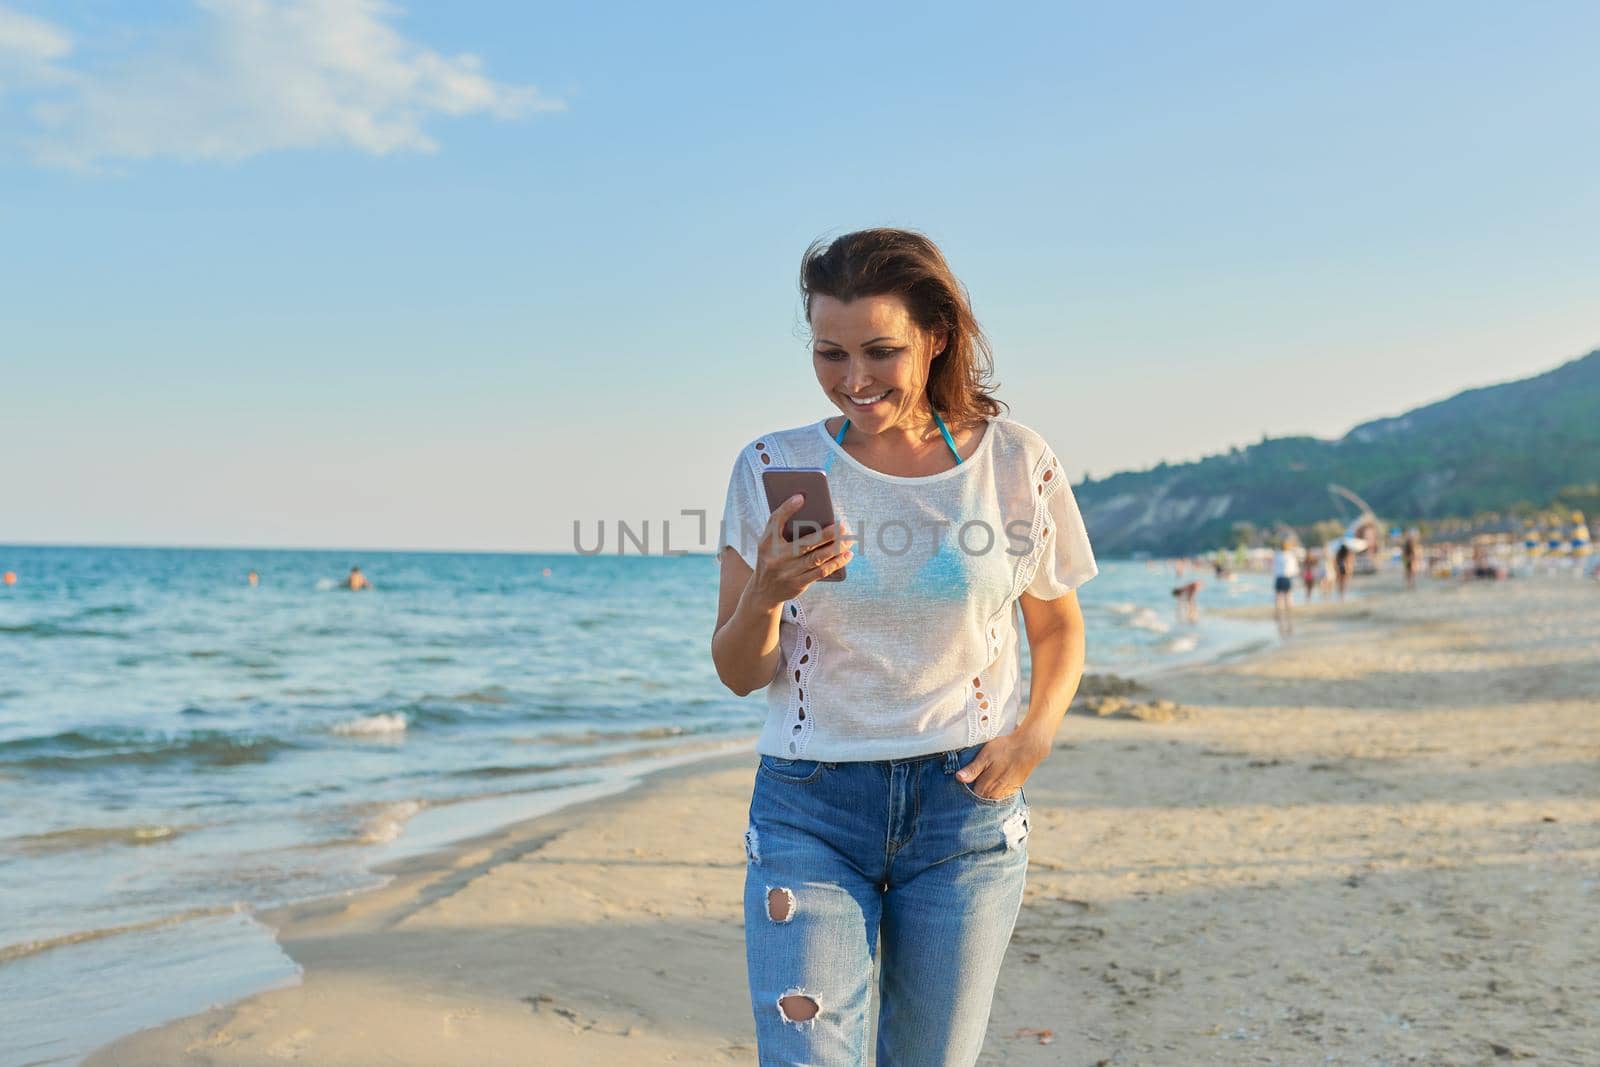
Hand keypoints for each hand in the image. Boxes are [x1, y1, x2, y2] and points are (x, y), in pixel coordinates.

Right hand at [749, 495, 852, 609]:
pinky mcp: (798, 584)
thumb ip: (781, 525)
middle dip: (827, 534)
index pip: (775, 521)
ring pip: (817, 558)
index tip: (801, 497)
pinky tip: (846, 554)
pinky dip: (836, 563)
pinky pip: (821, 572)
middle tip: (843, 526)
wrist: (763, 592)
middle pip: (806, 543)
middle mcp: (777, 558)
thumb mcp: (768, 542)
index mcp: (768, 543)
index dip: (787, 508)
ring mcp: (788, 573)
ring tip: (849, 539)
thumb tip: (804, 504)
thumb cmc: (771, 559)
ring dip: (836, 548)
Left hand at [955, 729, 1051, 800]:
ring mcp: (1006, 792)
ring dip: (986, 793)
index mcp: (986, 786)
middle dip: (975, 793)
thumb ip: (972, 769)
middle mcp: (995, 794)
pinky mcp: (1014, 789)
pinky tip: (995, 783)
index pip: (970, 796)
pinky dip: (996, 792)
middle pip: (981, 799)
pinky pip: (1001, 795)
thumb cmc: (1005, 749)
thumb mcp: (985, 756)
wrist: (1029, 748)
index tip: (961, 783)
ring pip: (991, 798)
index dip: (965, 789)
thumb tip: (958, 778)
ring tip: (984, 782)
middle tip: (973, 781)